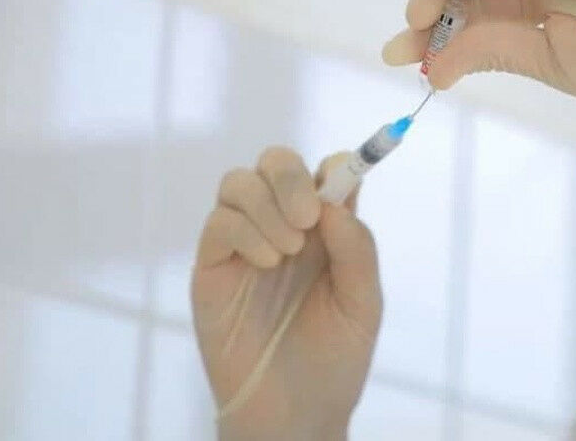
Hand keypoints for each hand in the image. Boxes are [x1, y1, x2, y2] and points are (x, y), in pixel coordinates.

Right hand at [191, 147, 381, 440]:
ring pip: (239, 183)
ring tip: (289, 252)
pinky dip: (245, 231)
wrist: (295, 412)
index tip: (343, 178)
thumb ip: (357, 249)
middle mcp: (283, 227)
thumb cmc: (334, 359)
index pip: (325, 171)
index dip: (336, 166)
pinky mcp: (213, 268)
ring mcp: (244, 244)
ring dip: (267, 206)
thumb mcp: (363, 304)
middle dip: (290, 175)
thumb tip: (334, 200)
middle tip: (307, 215)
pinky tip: (268, 263)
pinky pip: (218, 223)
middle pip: (274, 163)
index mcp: (326, 230)